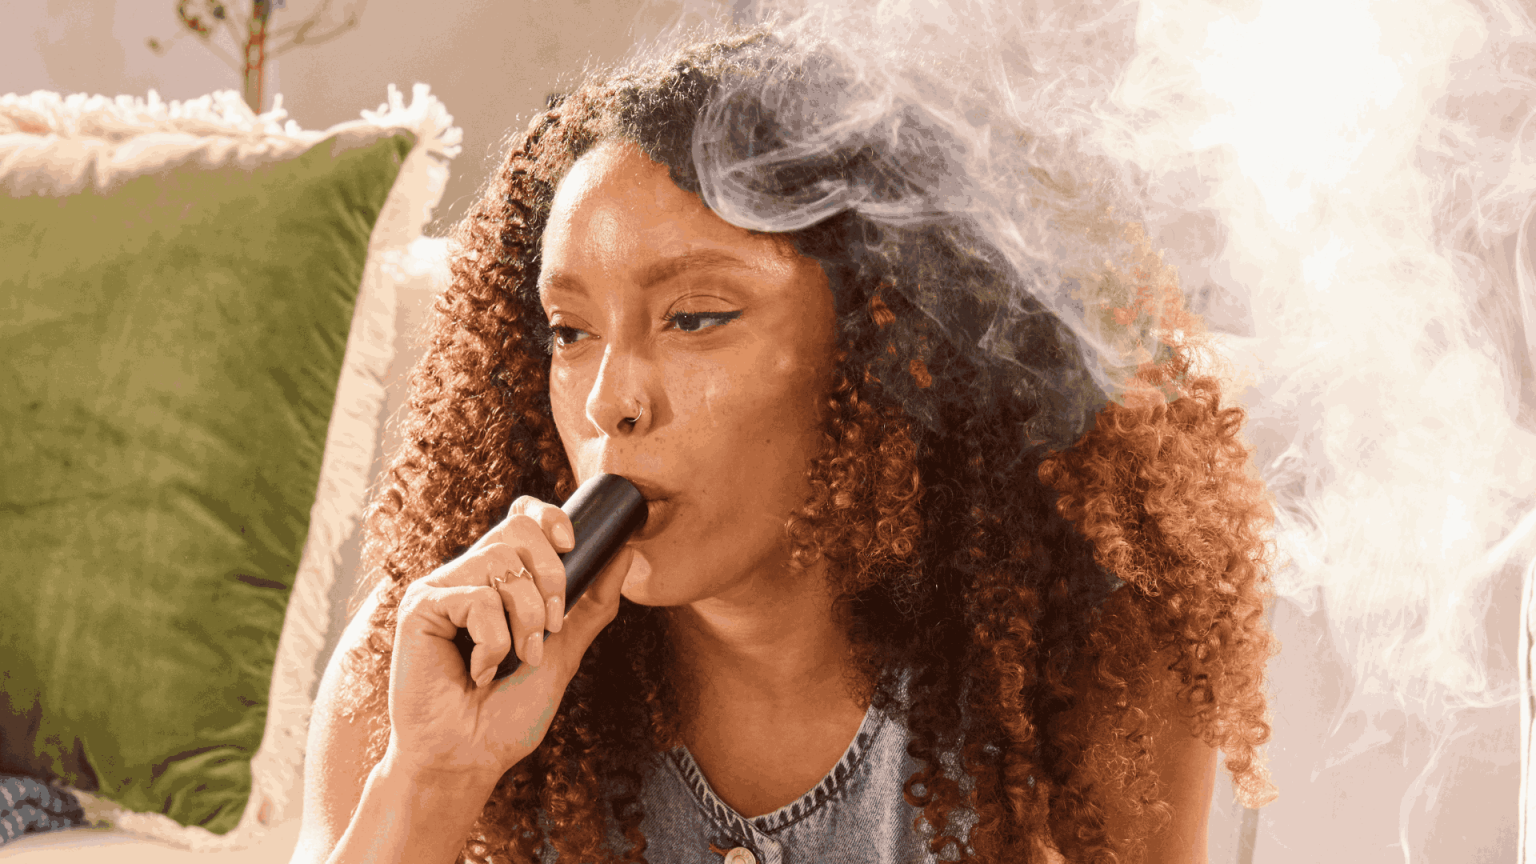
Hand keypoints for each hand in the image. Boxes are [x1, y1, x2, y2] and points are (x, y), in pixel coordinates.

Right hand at [381, 494, 649, 782]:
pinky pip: (476, 598)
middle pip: (517, 529)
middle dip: (551, 577)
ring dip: (526, 617)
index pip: (521, 518)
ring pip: (502, 562)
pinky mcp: (419, 606)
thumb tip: (624, 552)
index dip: (548, 517)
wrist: (469, 757)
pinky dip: (493, 640)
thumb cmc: (507, 714)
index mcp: (499, 581)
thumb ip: (592, 604)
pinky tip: (480, 670)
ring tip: (516, 656)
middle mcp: (469, 576)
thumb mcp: (564, 653)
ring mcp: (442, 589)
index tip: (571, 545)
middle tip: (551, 627)